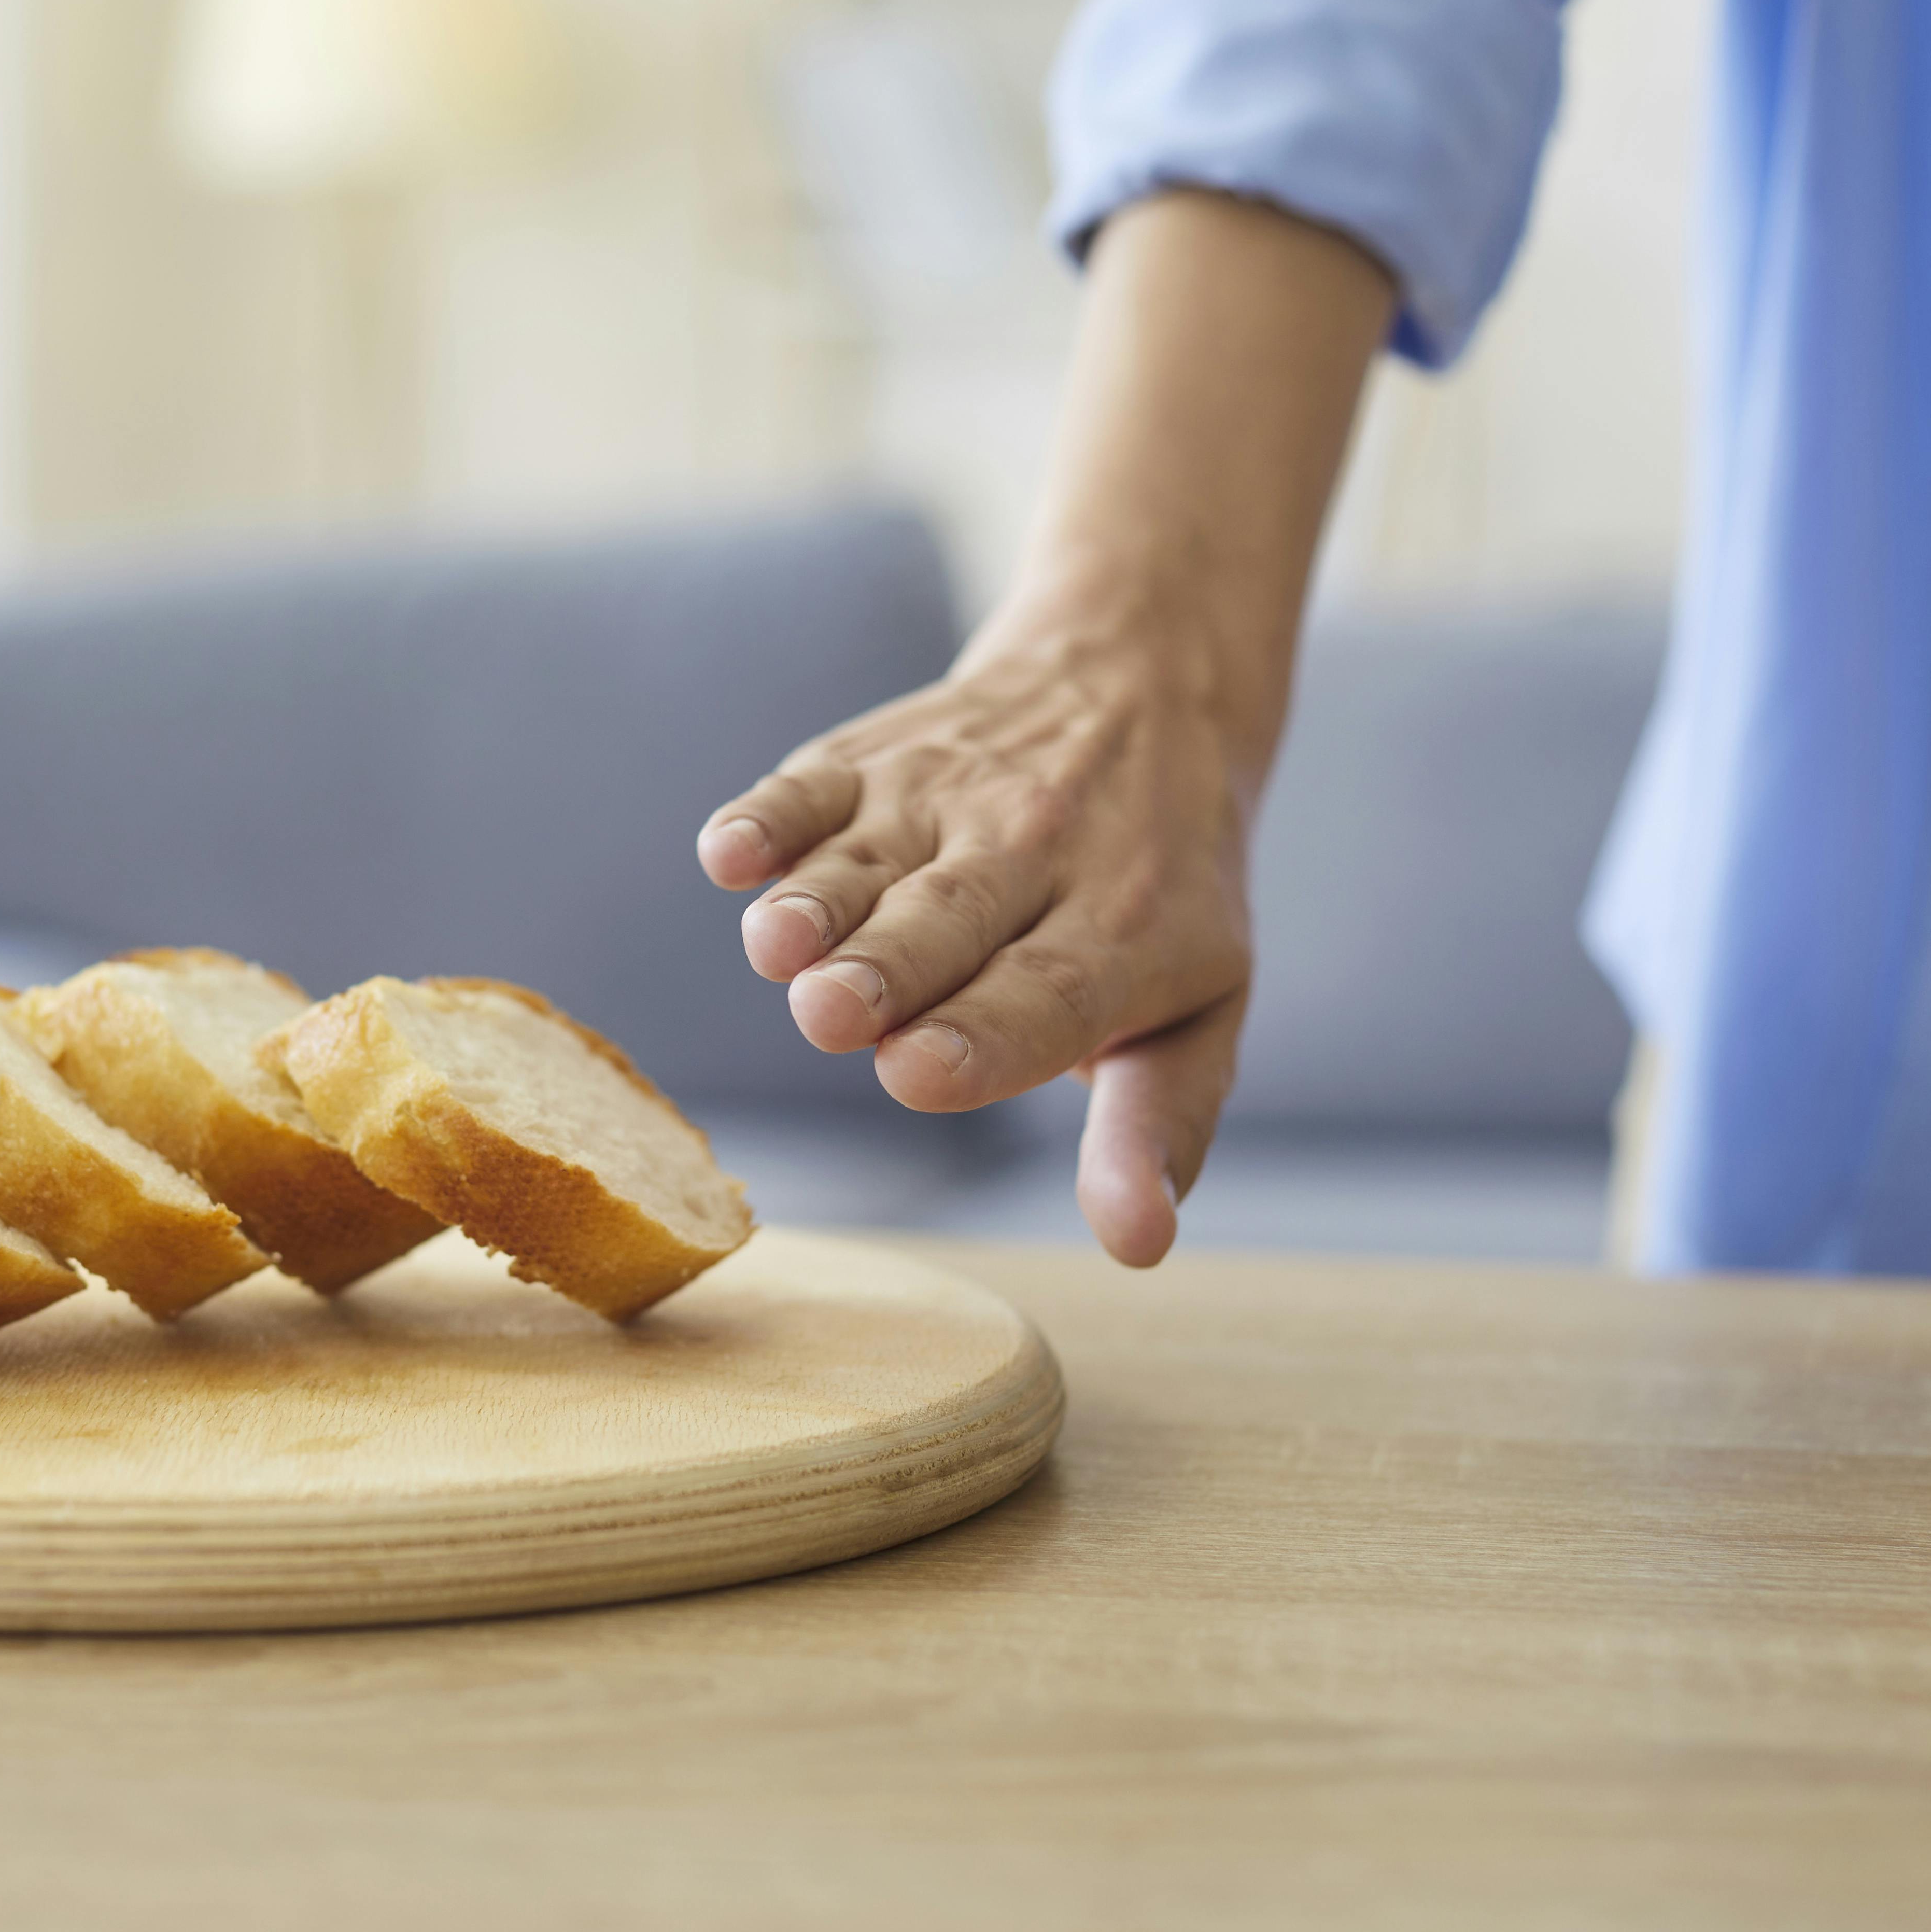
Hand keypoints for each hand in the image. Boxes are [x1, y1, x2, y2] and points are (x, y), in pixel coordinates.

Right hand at [697, 599, 1256, 1267]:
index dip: (982, 1035)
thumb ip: (1157, 1126)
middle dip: (885, 971)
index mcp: (1122, 932)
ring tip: (775, 950)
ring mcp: (946, 798)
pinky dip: (769, 816)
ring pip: (869, 859)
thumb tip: (1138, 1244)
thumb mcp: (1198, 1008)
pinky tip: (731, 854)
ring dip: (816, 902)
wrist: (1146, 687)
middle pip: (947, 924)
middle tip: (830, 1016)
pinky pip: (813, 783)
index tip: (915, 1072)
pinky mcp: (875, 756)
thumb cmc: (1158, 895)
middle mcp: (1032, 854)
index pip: (1048, 992)